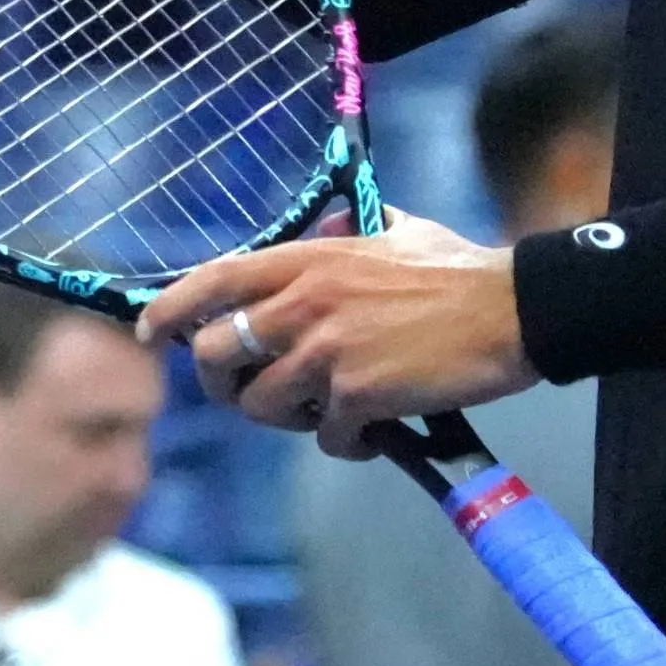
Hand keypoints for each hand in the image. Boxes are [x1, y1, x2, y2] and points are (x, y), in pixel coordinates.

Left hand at [139, 209, 536, 454]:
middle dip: (223, 385)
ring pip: (264, 406)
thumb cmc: (459, 270)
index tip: (150, 331)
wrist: (514, 309)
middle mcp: (304, 303)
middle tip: (251, 395)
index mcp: (307, 260)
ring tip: (330, 413)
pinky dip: (347, 444)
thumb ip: (353, 227)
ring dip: (291, 420)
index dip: (172, 308)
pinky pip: (327, 438)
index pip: (214, 279)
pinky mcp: (359, 395)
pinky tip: (375, 434)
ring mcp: (328, 351)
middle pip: (216, 355)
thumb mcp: (396, 230)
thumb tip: (333, 221)